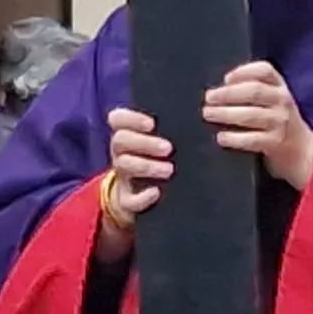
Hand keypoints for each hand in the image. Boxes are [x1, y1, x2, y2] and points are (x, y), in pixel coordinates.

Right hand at [97, 107, 172, 263]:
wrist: (147, 195)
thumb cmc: (161, 157)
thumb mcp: (162, 140)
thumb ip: (170, 128)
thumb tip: (195, 113)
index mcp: (128, 133)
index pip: (118, 119)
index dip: (131, 118)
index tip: (152, 123)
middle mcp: (121, 152)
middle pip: (121, 140)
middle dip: (144, 143)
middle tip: (168, 148)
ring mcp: (123, 176)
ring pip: (124, 166)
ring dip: (146, 166)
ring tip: (169, 170)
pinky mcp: (127, 200)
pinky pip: (128, 200)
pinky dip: (142, 197)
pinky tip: (157, 193)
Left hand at [204, 61, 312, 189]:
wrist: (303, 151)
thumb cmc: (279, 122)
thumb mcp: (274, 100)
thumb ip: (253, 90)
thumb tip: (218, 89)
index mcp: (280, 87)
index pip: (265, 71)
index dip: (244, 72)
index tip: (226, 78)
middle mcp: (282, 101)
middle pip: (254, 91)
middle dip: (228, 93)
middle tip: (209, 98)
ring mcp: (280, 122)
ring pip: (251, 115)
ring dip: (226, 114)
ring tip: (209, 114)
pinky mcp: (276, 143)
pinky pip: (252, 139)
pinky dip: (234, 138)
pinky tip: (221, 137)